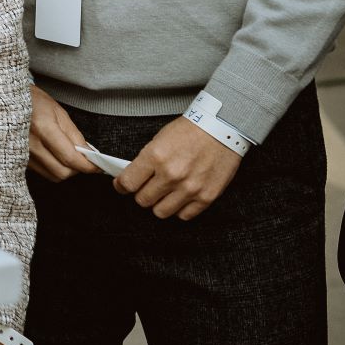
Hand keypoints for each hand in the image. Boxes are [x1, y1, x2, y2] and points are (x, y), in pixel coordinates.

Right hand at [27, 85, 99, 180]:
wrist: (7, 100)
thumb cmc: (33, 101)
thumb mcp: (59, 112)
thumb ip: (75, 136)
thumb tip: (89, 155)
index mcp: (43, 128)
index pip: (70, 157)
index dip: (87, 165)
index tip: (98, 166)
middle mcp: (30, 144)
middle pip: (62, 172)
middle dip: (77, 169)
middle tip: (83, 159)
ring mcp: (23, 154)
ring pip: (53, 175)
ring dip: (65, 169)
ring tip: (68, 155)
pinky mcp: (19, 159)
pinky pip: (43, 172)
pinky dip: (53, 167)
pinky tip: (54, 155)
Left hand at [115, 115, 241, 219]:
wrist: (222, 129)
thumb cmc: (190, 131)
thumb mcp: (159, 139)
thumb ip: (146, 160)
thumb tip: (133, 176)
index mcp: (156, 156)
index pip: (128, 183)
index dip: (121, 186)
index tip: (122, 186)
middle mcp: (171, 175)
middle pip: (143, 200)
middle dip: (141, 194)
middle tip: (145, 188)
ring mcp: (189, 188)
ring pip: (161, 212)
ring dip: (158, 204)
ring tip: (163, 194)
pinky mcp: (206, 197)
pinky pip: (184, 215)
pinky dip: (179, 209)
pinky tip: (179, 198)